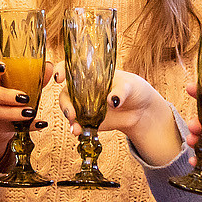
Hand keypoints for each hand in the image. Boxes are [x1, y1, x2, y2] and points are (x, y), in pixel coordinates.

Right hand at [0, 53, 53, 166]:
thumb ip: (33, 75)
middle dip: (3, 94)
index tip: (2, 67)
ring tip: (31, 112)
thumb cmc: (9, 93)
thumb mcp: (20, 82)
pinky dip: (23, 126)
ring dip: (12, 112)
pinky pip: (5, 126)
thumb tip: (48, 66)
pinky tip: (38, 123)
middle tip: (23, 96)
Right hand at [51, 69, 182, 162]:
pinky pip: (78, 124)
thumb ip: (121, 91)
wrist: (141, 110)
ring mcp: (85, 106)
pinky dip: (76, 128)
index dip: (61, 71)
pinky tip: (78, 132)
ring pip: (69, 110)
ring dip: (69, 118)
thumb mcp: (130, 86)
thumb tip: (112, 100)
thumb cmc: (134, 89)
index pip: (71, 69)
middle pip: (66, 93)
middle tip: (71, 113)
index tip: (59, 78)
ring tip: (75, 127)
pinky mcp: (89, 120)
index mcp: (91, 75)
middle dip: (65, 103)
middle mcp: (84, 89)